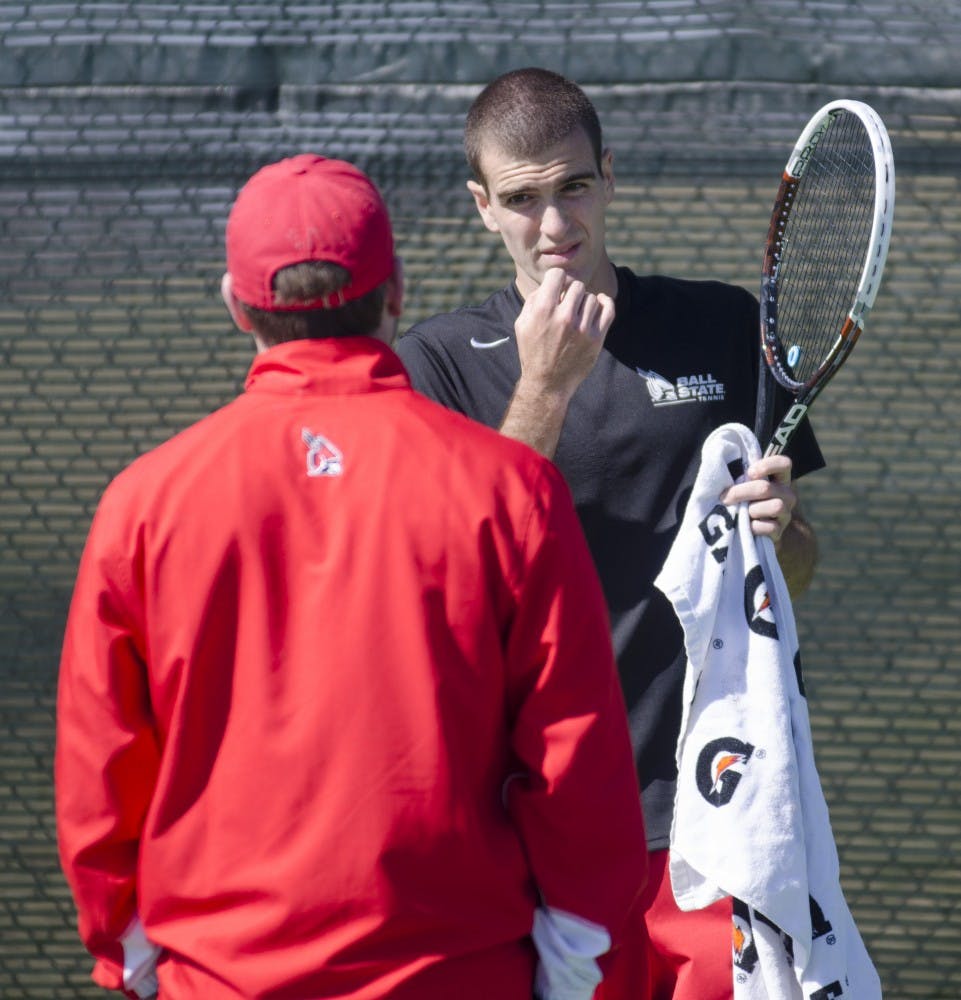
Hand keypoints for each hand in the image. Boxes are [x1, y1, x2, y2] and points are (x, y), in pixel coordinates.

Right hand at [513, 267, 614, 402]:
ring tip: (577, 314)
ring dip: (584, 303)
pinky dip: (604, 303)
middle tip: (566, 306)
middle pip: (577, 285)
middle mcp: (564, 317)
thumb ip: (534, 299)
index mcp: (542, 311)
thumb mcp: (522, 324)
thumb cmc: (533, 351)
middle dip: (571, 293)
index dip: (557, 280)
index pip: (558, 275)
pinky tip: (598, 304)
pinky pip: (608, 308)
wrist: (548, 383)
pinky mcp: (596, 338)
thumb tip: (550, 283)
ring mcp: (582, 328)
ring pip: (591, 297)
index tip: (558, 289)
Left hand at [719, 454, 796, 543]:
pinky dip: (755, 527)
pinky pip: (770, 527)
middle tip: (725, 497)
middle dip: (742, 492)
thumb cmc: (741, 502)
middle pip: (766, 488)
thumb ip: (740, 477)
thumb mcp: (741, 487)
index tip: (749, 472)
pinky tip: (748, 527)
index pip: (784, 464)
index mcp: (778, 479)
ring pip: (775, 506)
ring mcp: (785, 513)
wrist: (744, 532)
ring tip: (743, 514)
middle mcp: (786, 494)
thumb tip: (723, 471)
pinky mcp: (780, 531)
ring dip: (752, 510)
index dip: (768, 465)